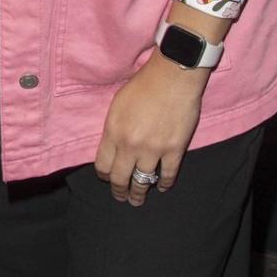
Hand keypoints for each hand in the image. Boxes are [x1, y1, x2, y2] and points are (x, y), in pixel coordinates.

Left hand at [93, 48, 208, 206]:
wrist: (173, 75)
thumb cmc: (143, 84)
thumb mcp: (118, 103)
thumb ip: (114, 128)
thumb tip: (114, 148)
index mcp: (113, 131)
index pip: (103, 165)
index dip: (104, 175)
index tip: (107, 178)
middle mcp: (130, 144)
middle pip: (120, 179)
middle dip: (119, 191)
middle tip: (122, 197)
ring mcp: (153, 150)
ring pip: (143, 182)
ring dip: (139, 194)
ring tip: (138, 200)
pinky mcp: (174, 150)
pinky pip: (168, 176)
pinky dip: (164, 184)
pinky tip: (162, 187)